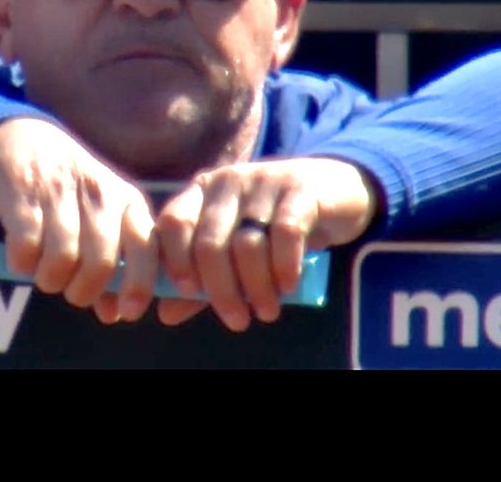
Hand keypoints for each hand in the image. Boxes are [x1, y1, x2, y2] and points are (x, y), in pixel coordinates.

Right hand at [0, 117, 156, 322]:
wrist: (17, 138)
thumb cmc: (66, 190)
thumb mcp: (97, 216)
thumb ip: (111, 264)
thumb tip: (114, 313)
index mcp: (125, 199)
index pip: (145, 245)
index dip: (140, 283)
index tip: (129, 310)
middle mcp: (98, 194)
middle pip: (101, 263)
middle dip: (84, 290)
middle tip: (71, 290)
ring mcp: (60, 192)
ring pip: (62, 259)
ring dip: (50, 278)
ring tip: (45, 272)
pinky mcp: (23, 195)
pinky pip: (26, 247)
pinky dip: (23, 262)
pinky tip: (22, 254)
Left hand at [154, 157, 376, 331]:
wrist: (335, 189)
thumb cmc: (274, 224)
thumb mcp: (236, 247)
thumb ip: (203, 278)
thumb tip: (166, 313)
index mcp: (202, 191)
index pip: (173, 222)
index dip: (176, 260)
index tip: (190, 293)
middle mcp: (228, 181)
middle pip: (210, 243)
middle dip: (221, 290)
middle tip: (237, 320)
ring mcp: (263, 180)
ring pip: (247, 244)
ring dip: (256, 287)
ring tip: (267, 311)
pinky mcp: (299, 189)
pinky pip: (286, 233)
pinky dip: (284, 266)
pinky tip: (288, 287)